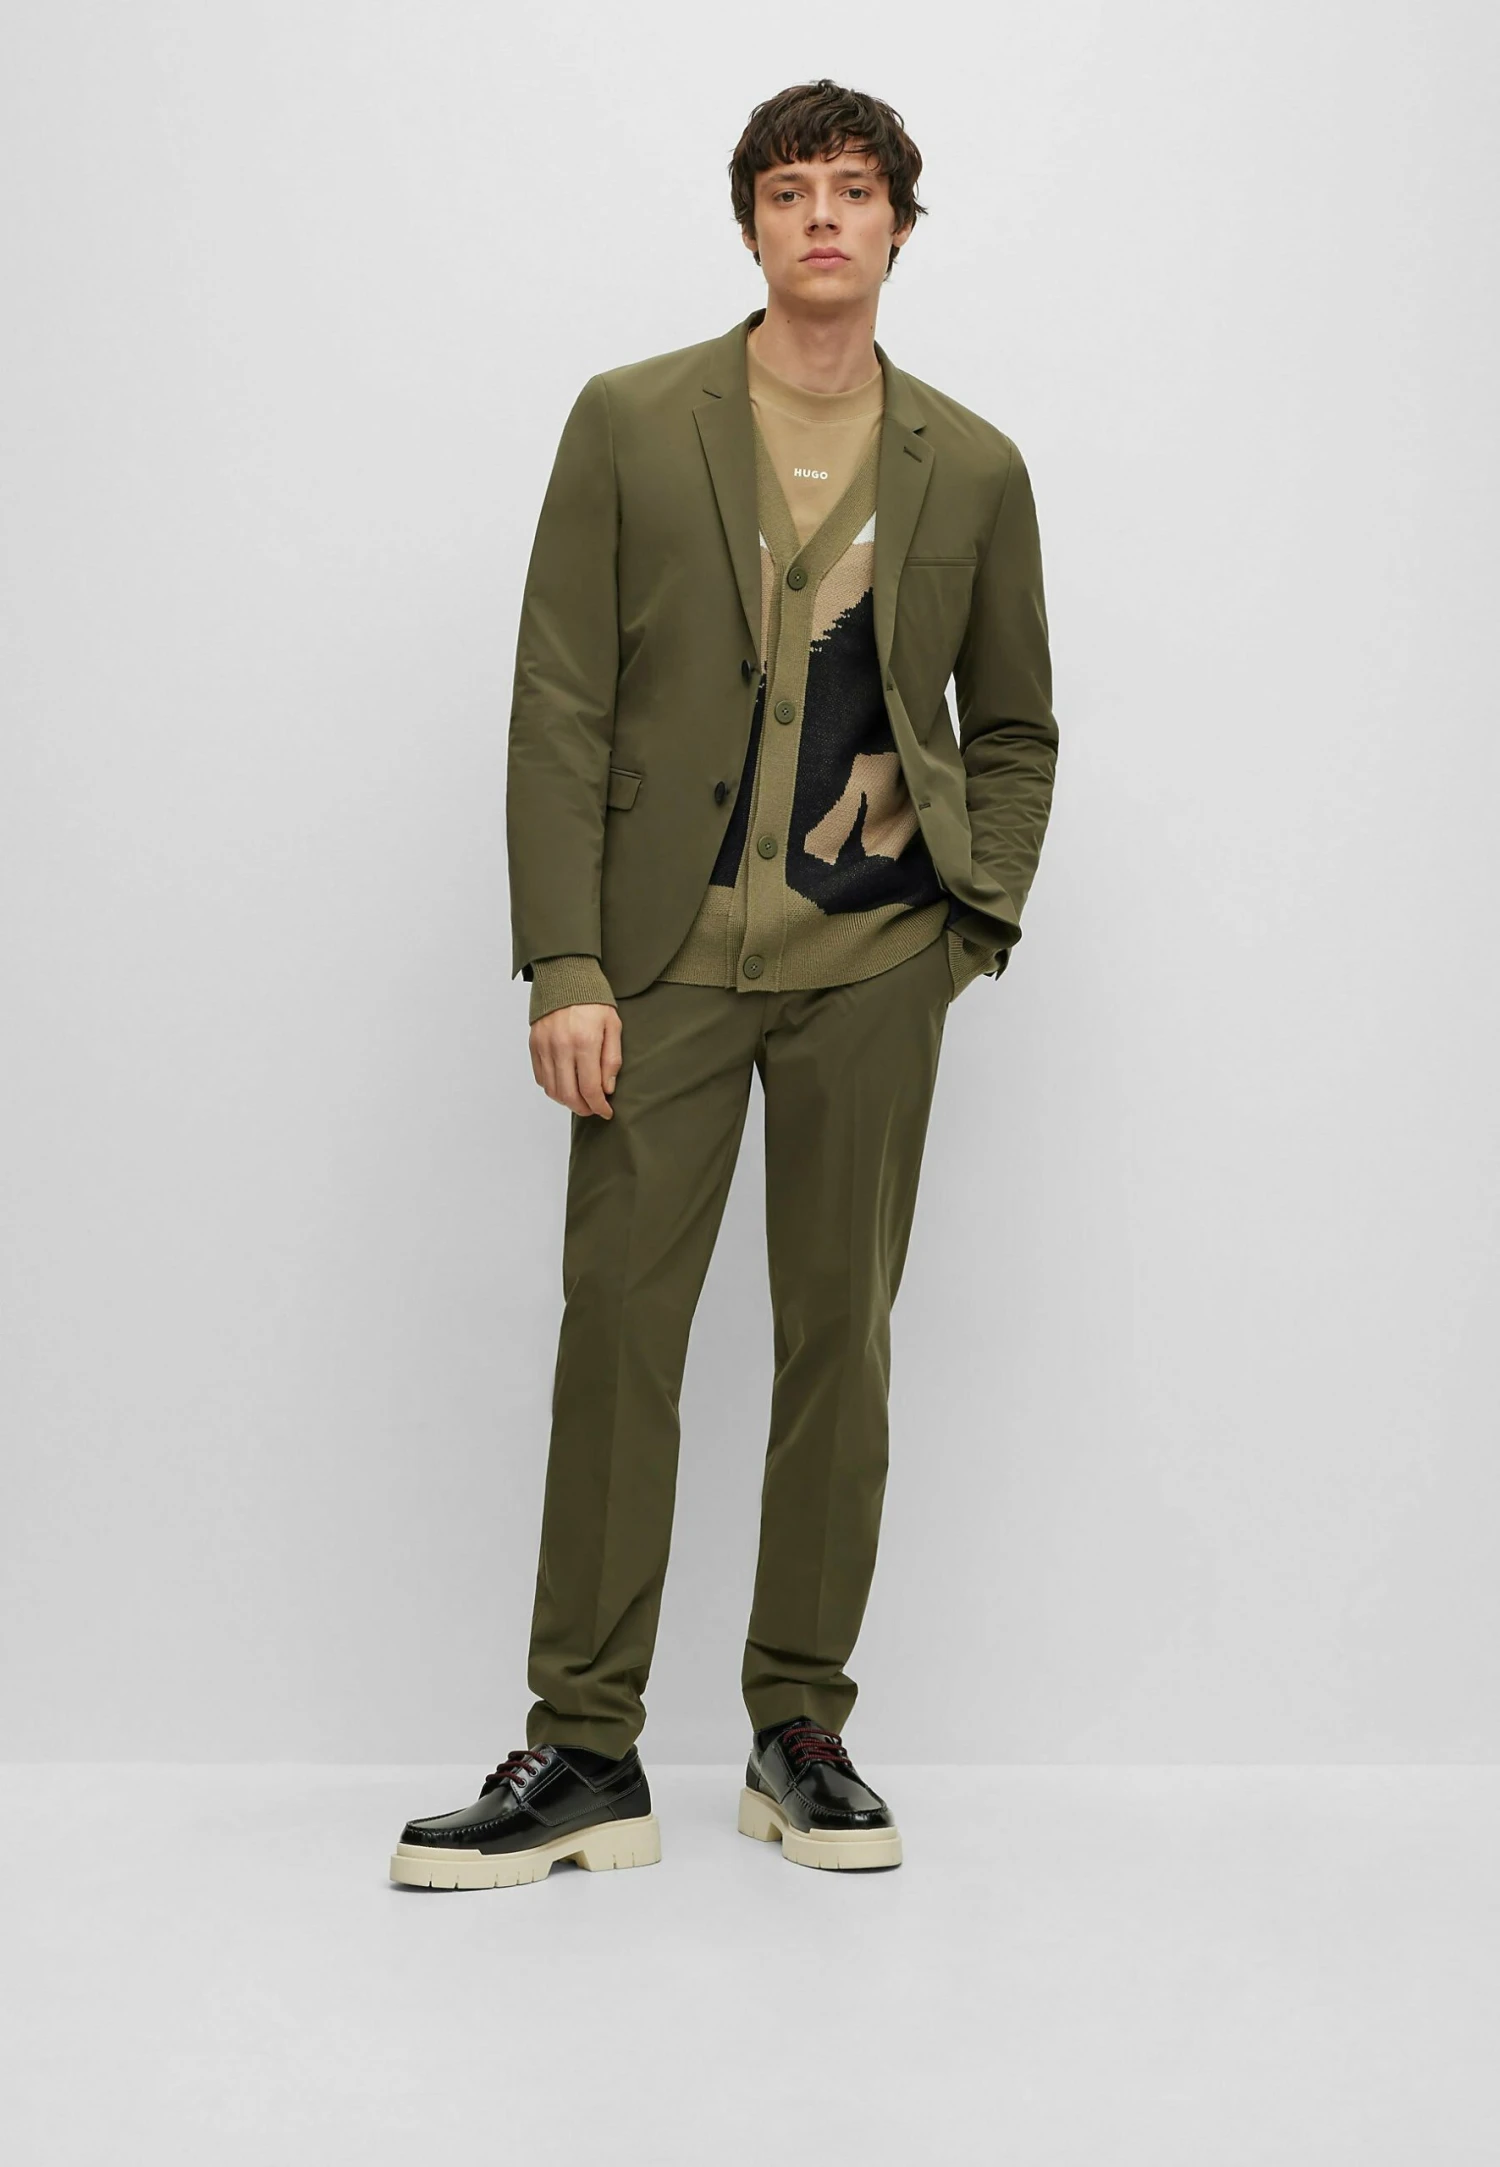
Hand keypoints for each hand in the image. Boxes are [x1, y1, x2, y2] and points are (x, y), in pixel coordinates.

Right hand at [529, 1002, 621, 1117]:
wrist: (565, 975)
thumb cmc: (593, 999)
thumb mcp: (613, 1026)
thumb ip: (611, 1059)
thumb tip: (607, 1089)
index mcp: (585, 1042)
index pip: (590, 1089)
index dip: (599, 1107)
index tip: (606, 1112)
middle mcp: (561, 1047)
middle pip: (569, 1095)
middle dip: (583, 1108)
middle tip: (594, 1109)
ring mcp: (545, 1046)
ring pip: (552, 1090)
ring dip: (567, 1101)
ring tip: (581, 1098)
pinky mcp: (534, 1044)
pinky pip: (540, 1077)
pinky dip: (552, 1088)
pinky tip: (565, 1084)